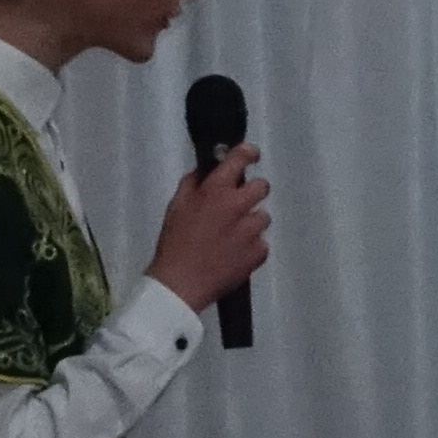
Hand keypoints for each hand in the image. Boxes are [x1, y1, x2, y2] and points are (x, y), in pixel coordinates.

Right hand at [151, 146, 270, 312]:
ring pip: (263, 217)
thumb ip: (193, 183)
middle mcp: (238, 206)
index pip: (240, 159)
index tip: (251, 155)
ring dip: (251, 223)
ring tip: (230, 238)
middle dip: (253, 193)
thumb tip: (206, 170)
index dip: (248, 153)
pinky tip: (233, 254)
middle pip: (262, 186)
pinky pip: (262, 243)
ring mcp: (252, 230)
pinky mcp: (259, 252)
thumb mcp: (176, 206)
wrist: (181, 283)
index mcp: (215, 191)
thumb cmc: (175, 243)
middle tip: (238, 205)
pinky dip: (251, 247)